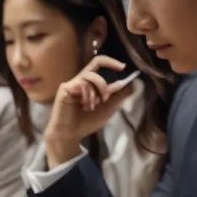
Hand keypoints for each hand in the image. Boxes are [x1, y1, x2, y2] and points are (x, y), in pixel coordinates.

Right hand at [43, 54, 138, 168]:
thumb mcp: (108, 108)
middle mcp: (81, 79)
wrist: (70, 134)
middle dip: (107, 75)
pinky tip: (84, 106)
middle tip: (107, 96)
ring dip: (98, 91)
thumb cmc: (86, 122)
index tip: (124, 67)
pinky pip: (82, 84)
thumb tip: (130, 83)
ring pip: (91, 76)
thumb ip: (118, 96)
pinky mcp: (66, 88)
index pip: (100, 64)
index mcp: (90, 83)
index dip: (112, 62)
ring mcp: (73, 83)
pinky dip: (88, 96)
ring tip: (93, 106)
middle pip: (96, 62)